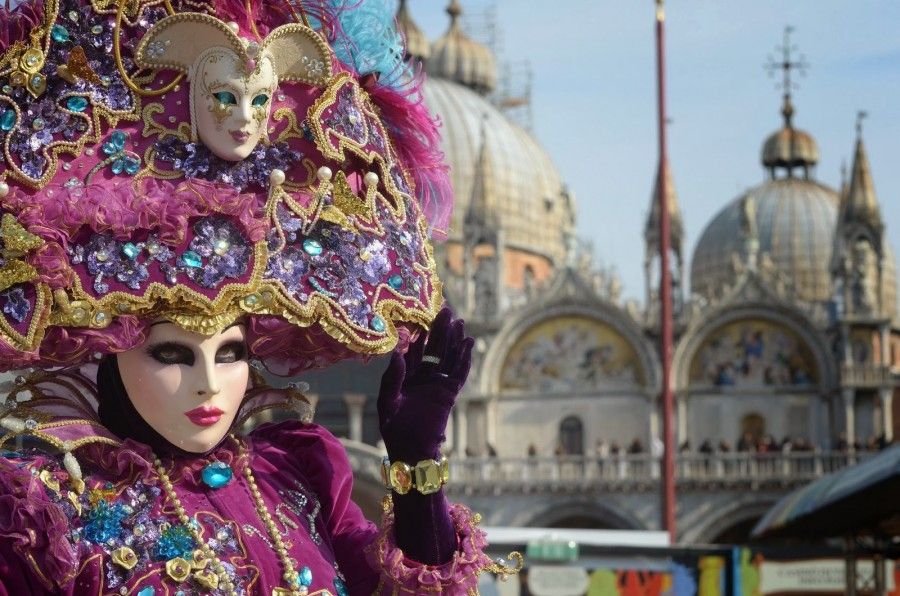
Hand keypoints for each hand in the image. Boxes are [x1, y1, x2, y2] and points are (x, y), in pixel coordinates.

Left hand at [378, 307, 473, 463]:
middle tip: (447, 310)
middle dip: (440, 330)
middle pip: (434, 348)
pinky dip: (464, 359)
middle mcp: (424, 377)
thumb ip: (392, 377)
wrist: (410, 449)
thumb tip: (398, 353)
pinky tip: (468, 344)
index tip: (423, 315)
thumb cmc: (393, 427)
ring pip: (448, 357)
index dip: (420, 333)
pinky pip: (459, 373)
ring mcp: (438, 384)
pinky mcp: (449, 394)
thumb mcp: (387, 401)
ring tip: (460, 323)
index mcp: (406, 375)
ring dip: (454, 340)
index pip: (415, 349)